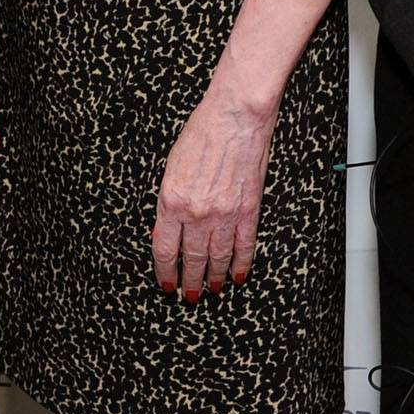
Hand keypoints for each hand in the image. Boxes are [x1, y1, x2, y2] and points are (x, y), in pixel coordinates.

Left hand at [153, 80, 274, 299]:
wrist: (235, 117)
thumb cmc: (202, 133)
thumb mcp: (172, 168)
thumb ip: (170, 201)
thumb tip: (167, 228)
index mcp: (171, 201)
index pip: (164, 248)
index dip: (165, 270)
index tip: (166, 283)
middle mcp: (196, 213)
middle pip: (191, 258)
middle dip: (189, 281)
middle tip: (189, 295)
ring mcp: (224, 214)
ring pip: (217, 257)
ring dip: (213, 277)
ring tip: (211, 290)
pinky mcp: (248, 210)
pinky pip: (244, 246)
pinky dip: (240, 263)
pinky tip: (236, 275)